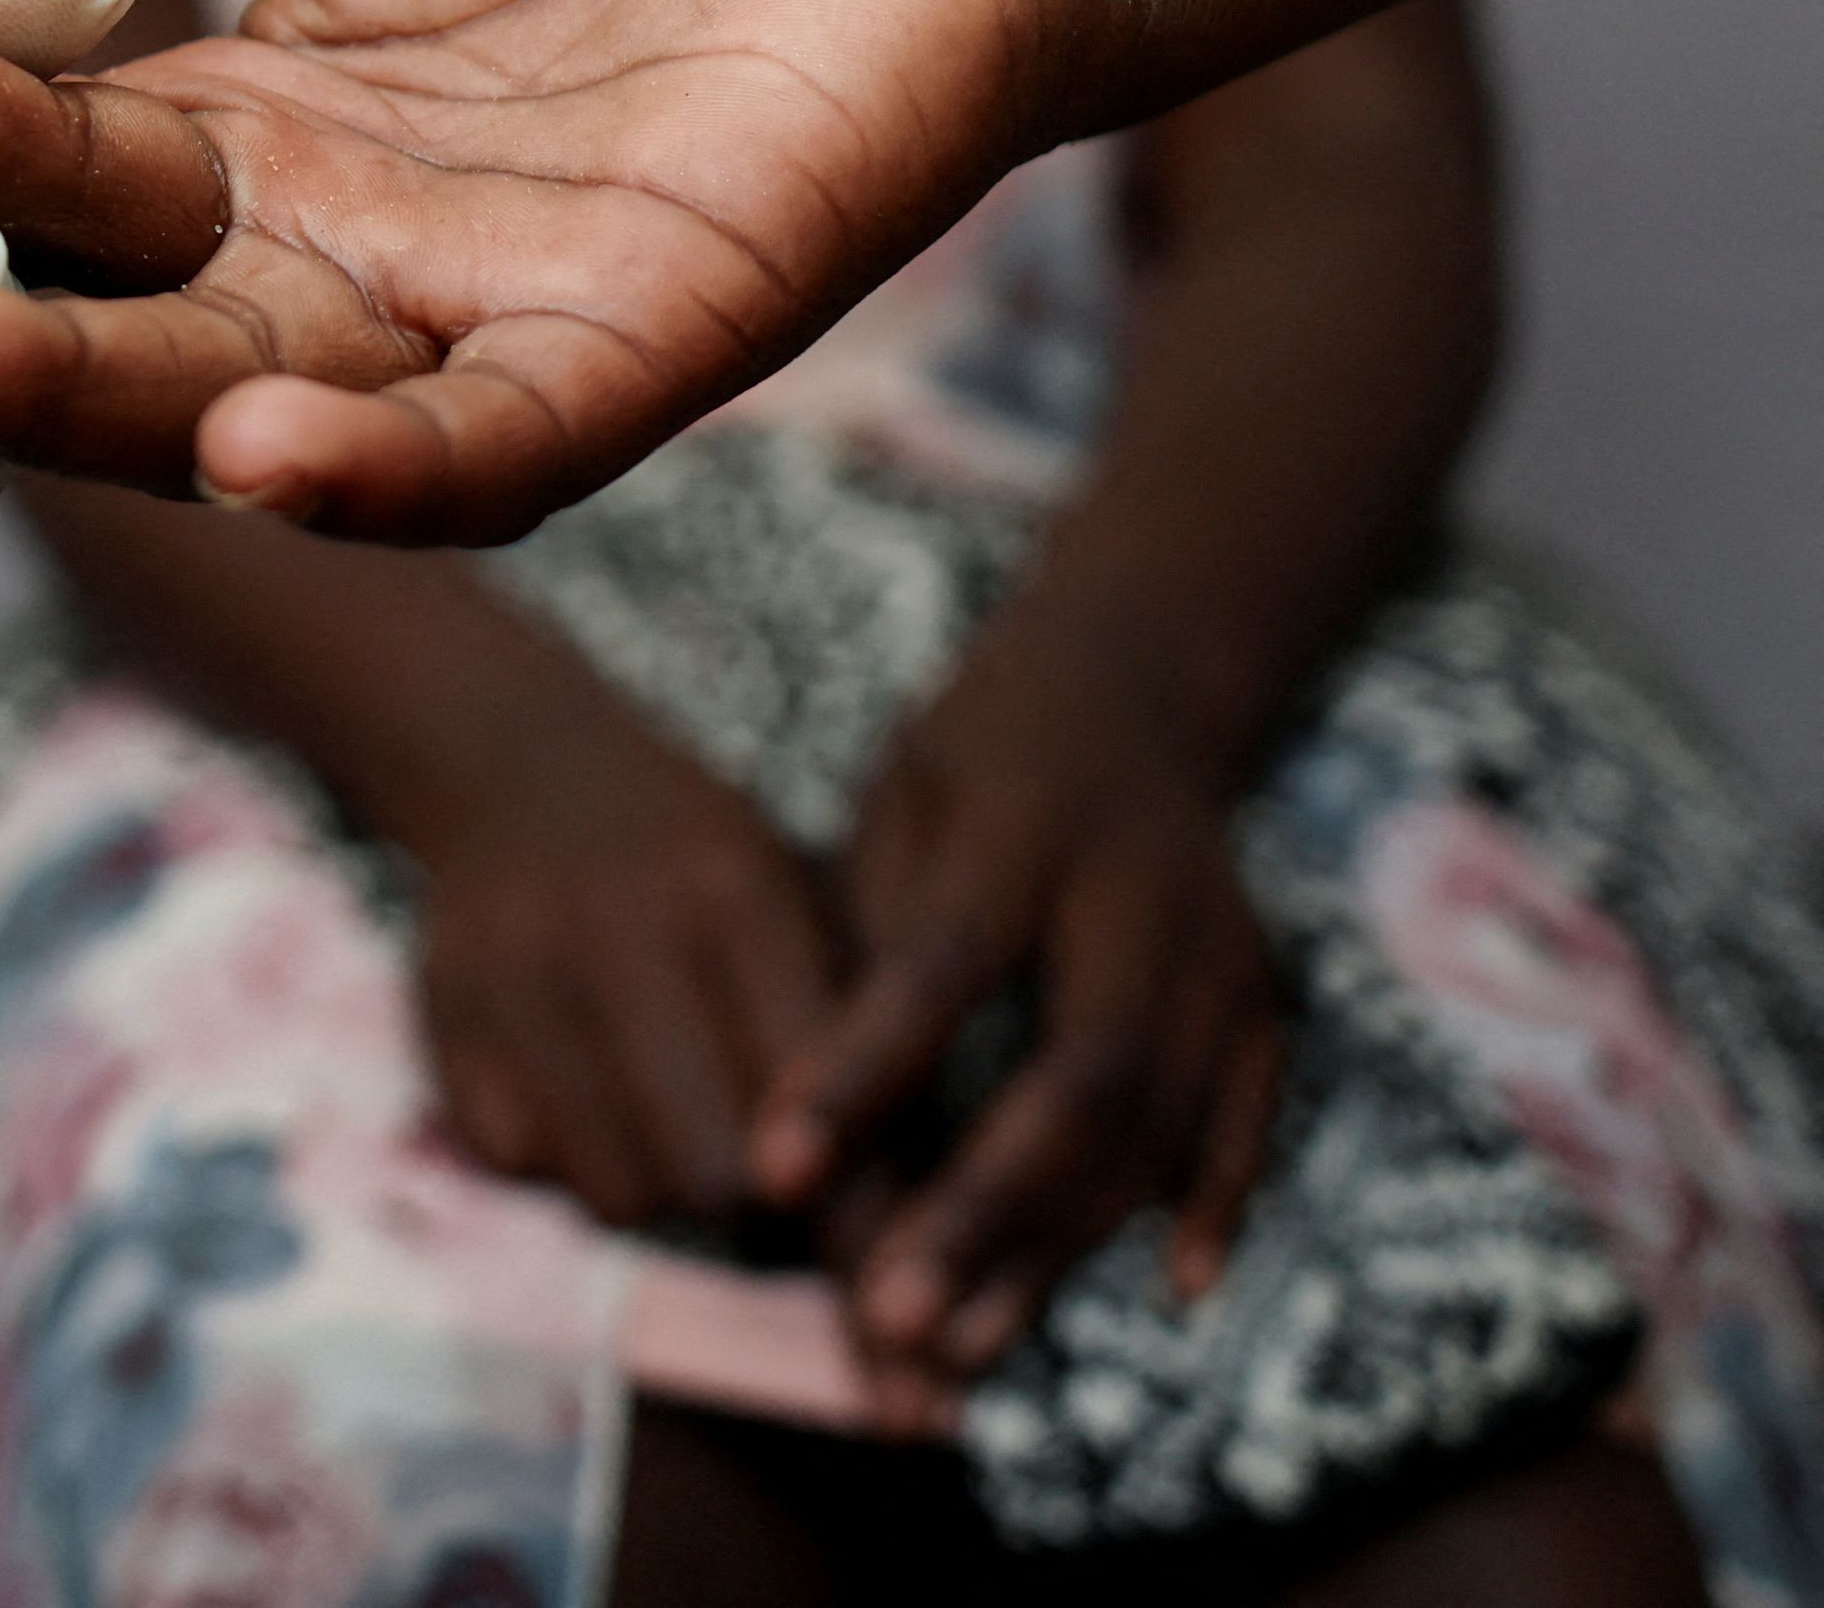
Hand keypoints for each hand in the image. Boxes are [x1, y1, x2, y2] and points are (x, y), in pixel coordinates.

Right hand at [402, 677, 840, 1229]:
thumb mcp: (796, 898)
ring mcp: (517, 976)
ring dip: (655, 1184)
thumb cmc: (698, 866)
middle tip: (761, 1171)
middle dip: (751, 1201)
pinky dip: (560, 1156)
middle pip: (713, 1172)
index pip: (814, 1099)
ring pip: (616, 1188)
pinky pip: (521, 1163)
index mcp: (735, 894)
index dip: (849, 1191)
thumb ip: (850, 1040)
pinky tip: (583, 1096)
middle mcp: (618, 933)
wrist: (522, 764)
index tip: (867, 1239)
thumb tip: (889, 1232)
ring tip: (670, 1127)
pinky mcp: (446, 1016)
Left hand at [752, 651, 1281, 1399]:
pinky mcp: (1266, 1001)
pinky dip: (1210, 1206)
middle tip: (887, 1318)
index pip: (939, 968)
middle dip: (981, 1211)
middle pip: (1076, 1077)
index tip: (771, 1176)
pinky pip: (1247, 1122)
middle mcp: (1145, 898)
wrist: (1134, 690)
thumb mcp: (895, 806)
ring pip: (1153, 1128)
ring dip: (1060, 1248)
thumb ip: (864, 940)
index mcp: (1024, 826)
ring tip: (959, 1348)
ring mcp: (1223, 957)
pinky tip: (1165, 1291)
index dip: (858, 1076)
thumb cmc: (972, 764)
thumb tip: (796, 1104)